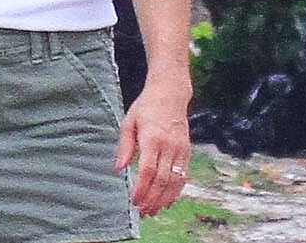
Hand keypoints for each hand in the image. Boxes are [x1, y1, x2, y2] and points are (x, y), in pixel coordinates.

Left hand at [115, 78, 191, 216]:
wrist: (171, 92)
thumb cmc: (147, 106)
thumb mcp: (129, 121)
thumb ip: (124, 146)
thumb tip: (118, 167)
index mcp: (153, 138)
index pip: (148, 170)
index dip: (141, 189)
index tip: (134, 201)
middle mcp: (169, 145)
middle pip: (162, 179)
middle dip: (152, 199)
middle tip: (142, 212)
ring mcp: (180, 148)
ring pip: (175, 180)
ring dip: (164, 199)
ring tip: (153, 210)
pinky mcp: (187, 150)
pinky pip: (184, 175)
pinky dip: (176, 190)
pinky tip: (167, 199)